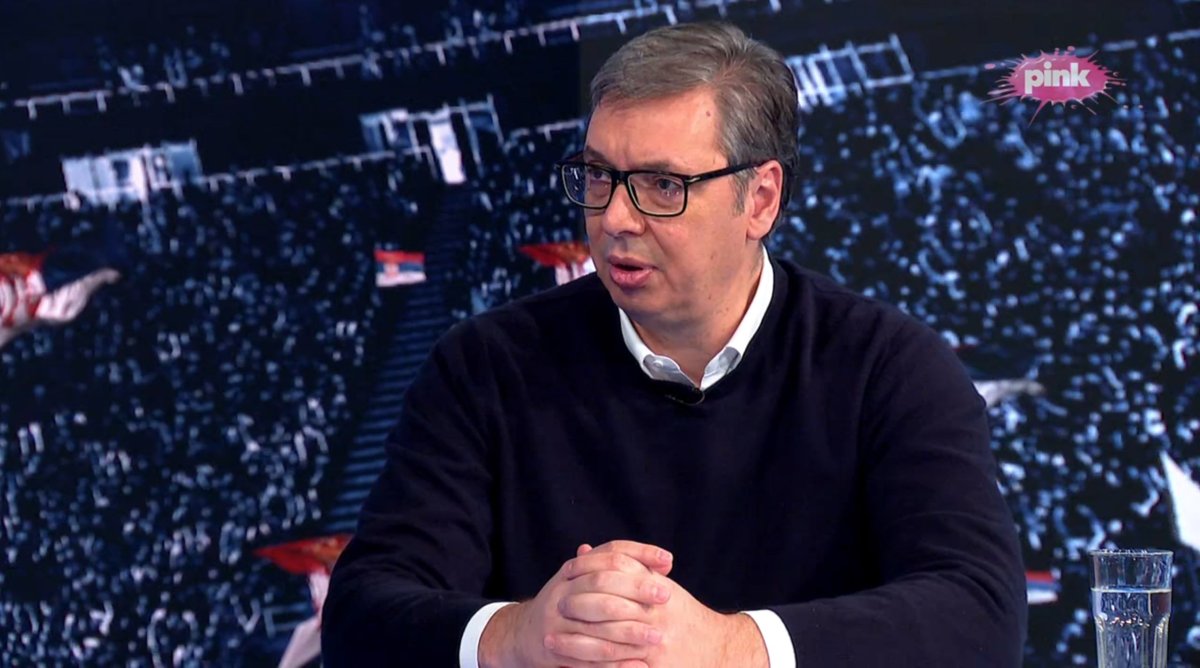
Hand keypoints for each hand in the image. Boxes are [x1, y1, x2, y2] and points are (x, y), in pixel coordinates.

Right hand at [478, 540, 673, 667]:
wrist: (523, 635)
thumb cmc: (567, 605)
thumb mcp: (586, 581)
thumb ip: (622, 571)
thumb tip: (665, 560)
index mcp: (574, 570)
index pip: (610, 552)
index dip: (640, 553)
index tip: (668, 560)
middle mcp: (563, 589)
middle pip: (603, 582)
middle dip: (637, 588)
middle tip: (667, 595)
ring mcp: (556, 619)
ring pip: (597, 623)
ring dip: (630, 631)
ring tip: (657, 636)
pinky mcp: (554, 647)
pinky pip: (589, 656)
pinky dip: (615, 662)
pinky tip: (640, 665)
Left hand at [548, 541, 768, 667]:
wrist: (717, 650)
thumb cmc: (682, 617)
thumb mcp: (660, 588)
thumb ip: (626, 568)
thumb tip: (582, 552)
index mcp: (658, 590)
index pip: (618, 574)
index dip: (589, 575)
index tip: (566, 577)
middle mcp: (657, 614)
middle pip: (609, 605)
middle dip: (579, 607)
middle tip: (556, 608)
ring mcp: (656, 643)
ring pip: (608, 640)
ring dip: (577, 642)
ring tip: (552, 642)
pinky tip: (572, 667)